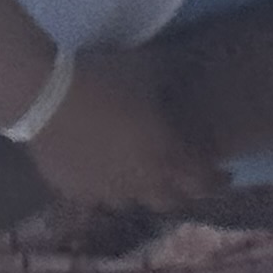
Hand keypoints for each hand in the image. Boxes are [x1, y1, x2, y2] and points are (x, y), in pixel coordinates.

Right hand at [18, 49, 225, 210]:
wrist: (45, 98)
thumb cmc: (106, 79)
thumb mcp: (151, 70)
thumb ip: (173, 86)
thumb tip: (186, 82)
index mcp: (166, 156)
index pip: (203, 182)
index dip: (218, 180)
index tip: (226, 173)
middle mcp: (140, 184)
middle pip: (170, 202)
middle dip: (181, 191)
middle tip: (184, 178)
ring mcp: (105, 193)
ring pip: (132, 202)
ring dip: (141, 191)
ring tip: (139, 174)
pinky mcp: (74, 192)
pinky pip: (97, 197)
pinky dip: (106, 187)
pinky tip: (100, 170)